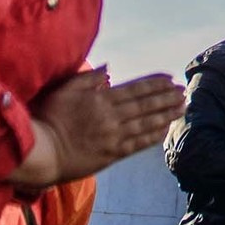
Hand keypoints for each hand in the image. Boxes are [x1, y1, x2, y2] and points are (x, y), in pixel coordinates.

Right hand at [14, 69, 182, 186]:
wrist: (41, 152)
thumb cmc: (48, 118)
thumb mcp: (65, 89)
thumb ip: (89, 79)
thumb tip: (109, 69)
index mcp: (101, 100)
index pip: (136, 89)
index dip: (155, 84)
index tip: (170, 79)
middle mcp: (111, 118)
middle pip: (146, 106)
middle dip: (167, 98)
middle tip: (183, 92)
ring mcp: (113, 138)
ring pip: (146, 124)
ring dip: (166, 115)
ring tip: (182, 108)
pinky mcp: (111, 155)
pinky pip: (138, 145)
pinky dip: (153, 136)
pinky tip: (165, 130)